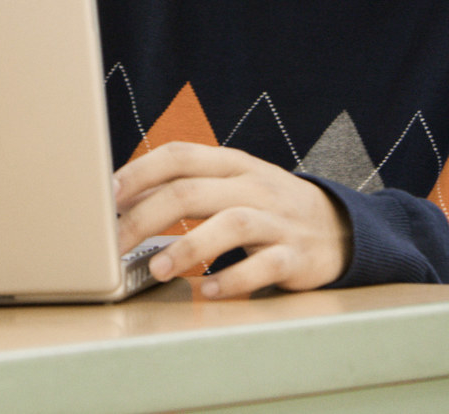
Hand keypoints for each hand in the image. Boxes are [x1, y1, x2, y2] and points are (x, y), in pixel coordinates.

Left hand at [113, 143, 350, 298]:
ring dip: (188, 247)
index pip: (180, 155)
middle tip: (114, 245)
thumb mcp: (234, 184)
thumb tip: (124, 200)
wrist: (340, 228)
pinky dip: (233, 281)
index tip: (108, 195)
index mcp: (233, 165)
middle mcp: (254, 187)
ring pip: (231, 224)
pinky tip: (207, 292)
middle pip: (192, 192)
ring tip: (158, 268)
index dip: (140, 171)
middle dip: (145, 217)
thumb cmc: (270, 206)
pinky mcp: (296, 257)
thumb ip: (188, 186)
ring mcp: (278, 221)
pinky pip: (265, 267)